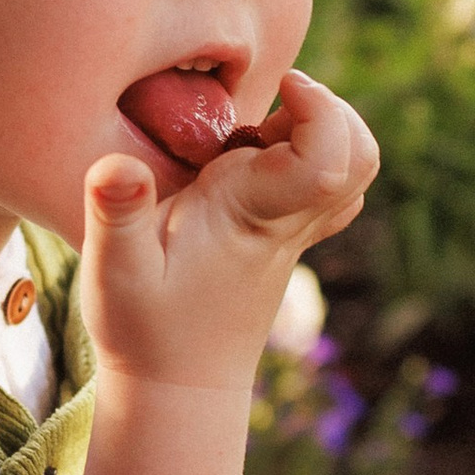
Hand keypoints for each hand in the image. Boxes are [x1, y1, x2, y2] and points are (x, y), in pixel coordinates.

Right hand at [78, 68, 378, 393]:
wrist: (175, 388)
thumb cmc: (142, 330)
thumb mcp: (114, 272)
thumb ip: (116, 215)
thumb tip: (117, 164)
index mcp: (253, 214)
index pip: (328, 159)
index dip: (320, 109)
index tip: (281, 86)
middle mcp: (286, 221)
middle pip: (360, 158)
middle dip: (331, 111)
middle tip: (275, 102)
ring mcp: (294, 234)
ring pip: (353, 173)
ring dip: (323, 132)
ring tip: (259, 131)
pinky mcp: (287, 240)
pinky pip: (332, 189)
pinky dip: (314, 156)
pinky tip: (261, 156)